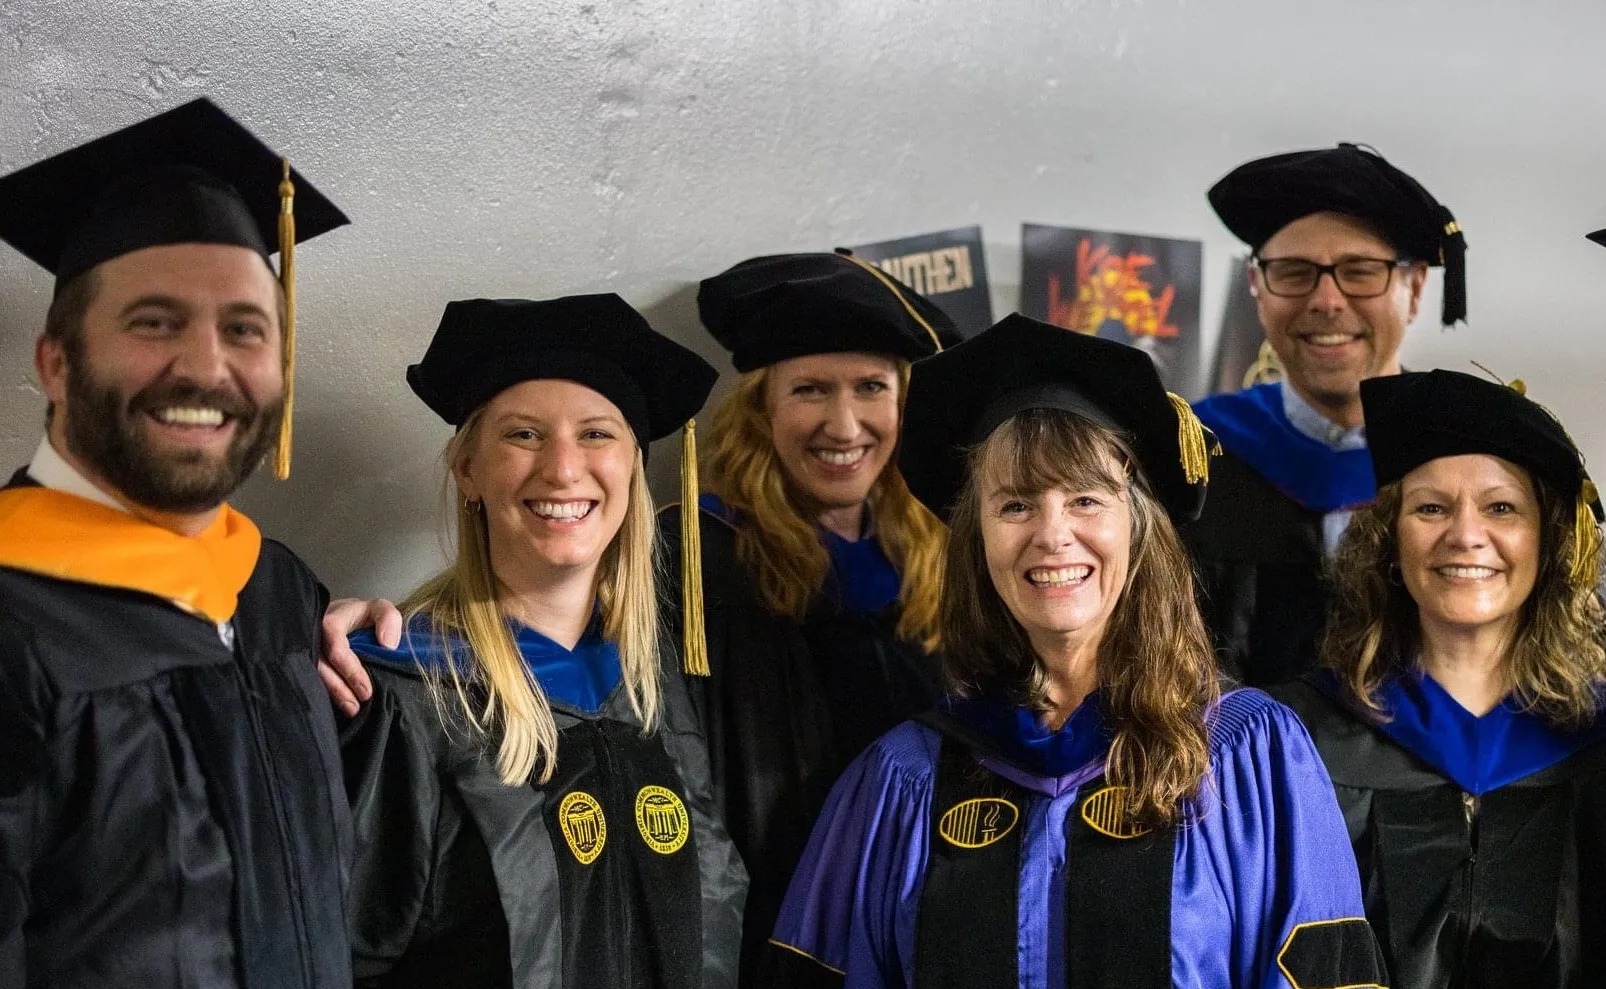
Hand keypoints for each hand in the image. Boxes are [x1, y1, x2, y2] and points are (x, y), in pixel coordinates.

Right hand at [318, 597, 401, 715]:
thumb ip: (388, 619)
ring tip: (351, 710)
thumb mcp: (380, 609)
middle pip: (321, 667)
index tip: (366, 690)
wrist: (344, 617)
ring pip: (314, 675)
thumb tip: (388, 645)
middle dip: (338, 689)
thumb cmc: (363, 616)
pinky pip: (312, 679)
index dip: (351, 671)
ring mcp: (308, 649)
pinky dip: (326, 693)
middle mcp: (314, 636)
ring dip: (333, 695)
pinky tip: (338, 706)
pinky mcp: (307, 661)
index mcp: (332, 622)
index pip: (336, 649)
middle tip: (356, 707)